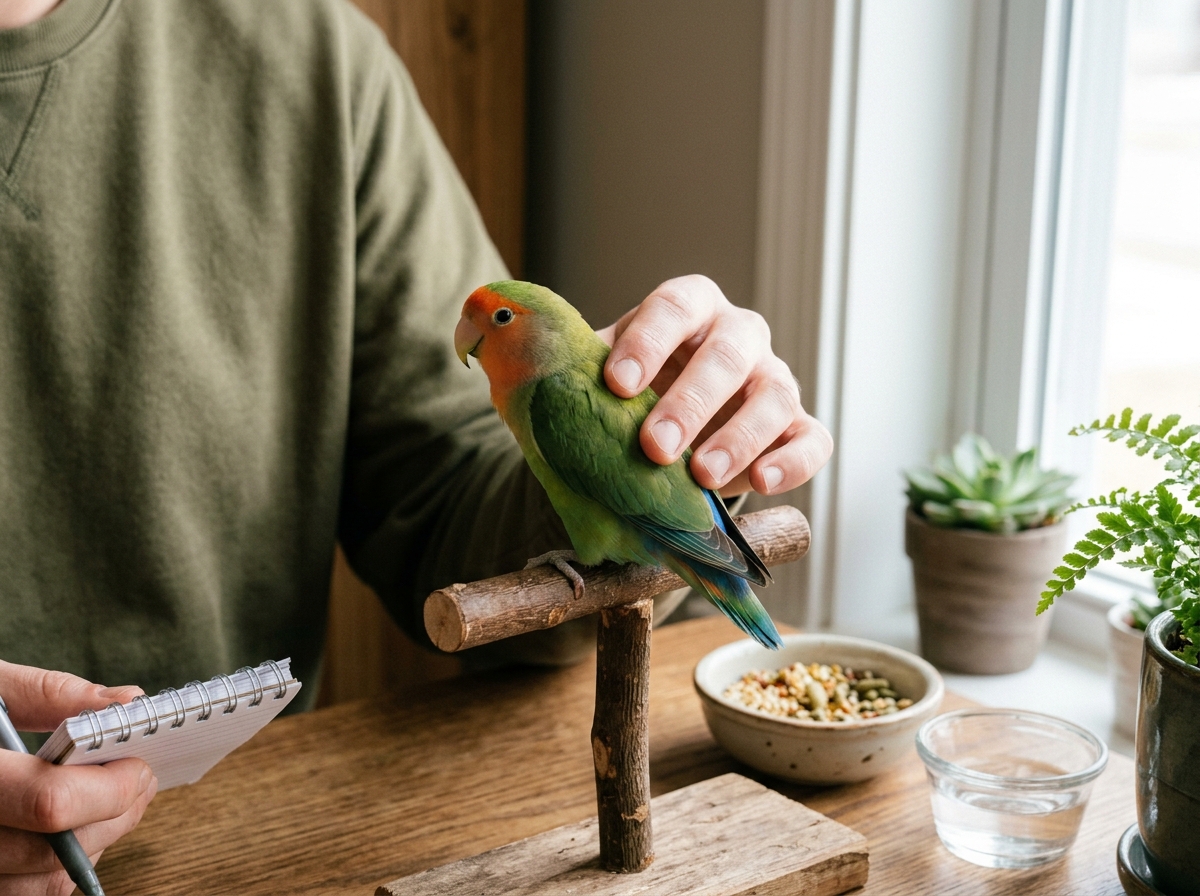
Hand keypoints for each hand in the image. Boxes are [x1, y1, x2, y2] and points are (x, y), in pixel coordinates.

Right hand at [0, 662, 155, 895]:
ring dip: (94, 845)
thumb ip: (48, 692)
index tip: (141, 761)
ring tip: (115, 800)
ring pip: (40, 884)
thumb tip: (126, 703)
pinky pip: (20, 894)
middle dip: (116, 815)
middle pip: (52, 851)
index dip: (110, 787)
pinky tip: (72, 828)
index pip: (47, 801)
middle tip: (141, 778)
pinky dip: (57, 868)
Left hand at [598, 275, 831, 496]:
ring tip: (701, 476)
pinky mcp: (797, 426)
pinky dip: (794, 461)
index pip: (675, 307)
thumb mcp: (604, 367)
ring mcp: (774, 379)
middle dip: (690, 401)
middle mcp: (739, 335)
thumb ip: (575, 367)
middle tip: (654, 446)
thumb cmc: (634, 388)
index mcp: (690, 307)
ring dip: (738, 437)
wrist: (676, 419)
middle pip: (728, 354)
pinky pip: (812, 440)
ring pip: (774, 396)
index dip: (649, 342)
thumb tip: (515, 372)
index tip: (616, 383)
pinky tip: (763, 482)